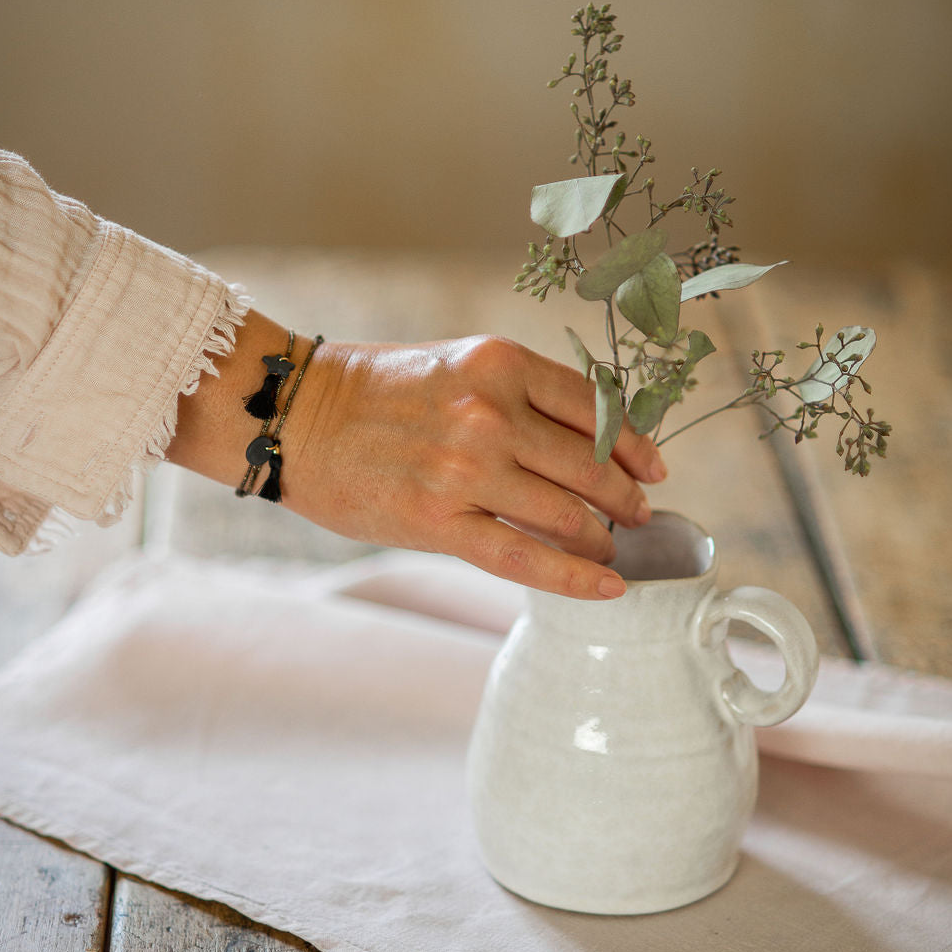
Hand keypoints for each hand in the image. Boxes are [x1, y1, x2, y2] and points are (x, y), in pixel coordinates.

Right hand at [281, 331, 665, 599]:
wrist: (296, 415)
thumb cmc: (378, 392)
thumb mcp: (459, 365)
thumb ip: (522, 398)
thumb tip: (594, 449)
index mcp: (500, 364)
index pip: (596, 411)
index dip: (635, 447)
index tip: (655, 471)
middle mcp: (490, 413)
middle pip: (592, 468)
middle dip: (625, 501)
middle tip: (637, 518)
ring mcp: (464, 470)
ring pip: (568, 517)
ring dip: (601, 540)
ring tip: (609, 551)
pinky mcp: (437, 523)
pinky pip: (525, 559)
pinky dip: (575, 578)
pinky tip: (608, 587)